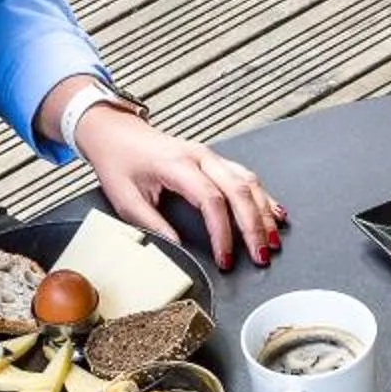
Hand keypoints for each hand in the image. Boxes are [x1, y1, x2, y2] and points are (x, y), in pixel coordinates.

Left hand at [78, 109, 283, 270]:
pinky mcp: (215, 159)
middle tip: (261, 255)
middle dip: (254, 226)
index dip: (222, 233)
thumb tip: (178, 247)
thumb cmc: (119, 162)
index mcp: (177, 165)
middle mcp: (200, 157)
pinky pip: (246, 176)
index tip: (225, 258)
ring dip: (264, 212)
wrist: (115, 132)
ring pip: (248, 182)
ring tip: (273, 240)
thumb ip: (153, 225)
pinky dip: (263, 196)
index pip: (211, 201)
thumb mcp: (126, 200)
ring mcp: (210, 156)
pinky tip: (275, 213)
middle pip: (239, 191)